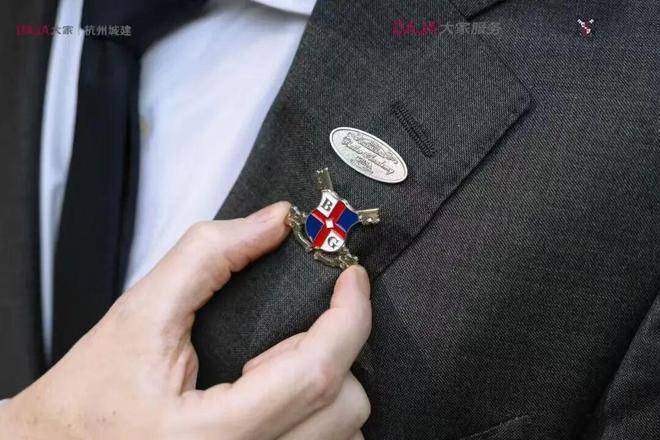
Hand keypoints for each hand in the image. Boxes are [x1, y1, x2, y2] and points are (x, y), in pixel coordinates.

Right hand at [0, 202, 371, 438]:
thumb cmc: (88, 398)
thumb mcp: (141, 314)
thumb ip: (210, 256)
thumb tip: (274, 222)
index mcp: (211, 435)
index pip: (314, 371)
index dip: (348, 315)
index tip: (351, 279)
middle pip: (343, 406)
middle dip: (336, 347)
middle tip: (292, 327)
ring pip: (344, 433)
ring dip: (330, 383)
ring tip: (274, 365)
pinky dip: (319, 412)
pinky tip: (276, 393)